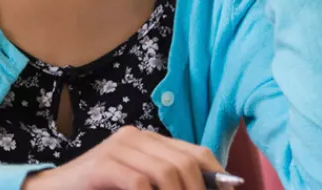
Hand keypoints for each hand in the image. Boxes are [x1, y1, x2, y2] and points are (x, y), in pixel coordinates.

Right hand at [23, 127, 230, 189]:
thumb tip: (218, 188)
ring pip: (168, 172)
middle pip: (186, 162)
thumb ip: (167, 182)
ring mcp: (117, 148)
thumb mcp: (140, 185)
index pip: (196, 152)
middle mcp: (134, 137)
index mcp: (147, 139)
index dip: (217, 177)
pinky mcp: (103, 164)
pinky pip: (141, 182)